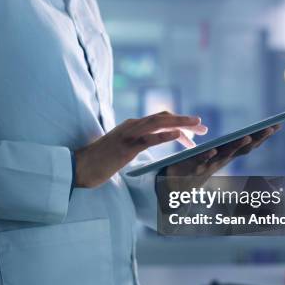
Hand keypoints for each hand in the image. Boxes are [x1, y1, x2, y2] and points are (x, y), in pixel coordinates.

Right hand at [74, 111, 207, 187]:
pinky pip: (149, 139)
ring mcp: (129, 135)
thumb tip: (148, 145)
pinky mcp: (126, 147)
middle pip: (164, 117)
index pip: (160, 119)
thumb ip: (134, 143)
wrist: (80, 167)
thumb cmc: (99, 161)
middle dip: (186, 121)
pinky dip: (165, 136)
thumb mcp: (120, 148)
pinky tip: (178, 136)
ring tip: (198, 128)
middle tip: (204, 128)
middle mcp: (132, 125)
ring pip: (160, 123)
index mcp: (132, 126)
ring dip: (181, 124)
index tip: (194, 131)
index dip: (179, 123)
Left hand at [164, 125, 280, 191]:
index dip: (262, 135)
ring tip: (248, 137)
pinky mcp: (193, 167)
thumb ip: (224, 146)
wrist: (175, 186)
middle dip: (259, 138)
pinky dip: (207, 156)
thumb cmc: (194, 168)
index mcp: (226, 155)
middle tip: (273, 127)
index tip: (278, 124)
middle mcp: (221, 161)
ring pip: (225, 155)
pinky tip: (213, 150)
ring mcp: (209, 165)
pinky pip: (201, 161)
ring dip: (236, 146)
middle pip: (243, 148)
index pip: (248, 144)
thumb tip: (242, 136)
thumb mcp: (212, 154)